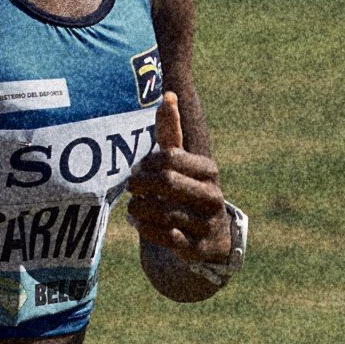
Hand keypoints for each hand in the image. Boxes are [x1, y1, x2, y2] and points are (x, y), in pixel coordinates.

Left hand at [125, 93, 233, 267]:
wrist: (210, 236)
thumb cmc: (187, 189)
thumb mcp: (182, 163)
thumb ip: (172, 133)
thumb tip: (168, 95)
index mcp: (208, 171)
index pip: (170, 158)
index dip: (148, 163)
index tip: (139, 168)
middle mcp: (213, 196)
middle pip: (167, 183)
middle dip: (142, 185)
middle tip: (131, 187)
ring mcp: (207, 223)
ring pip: (164, 212)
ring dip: (141, 209)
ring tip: (134, 207)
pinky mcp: (198, 248)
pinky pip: (167, 238)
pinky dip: (146, 229)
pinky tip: (139, 223)